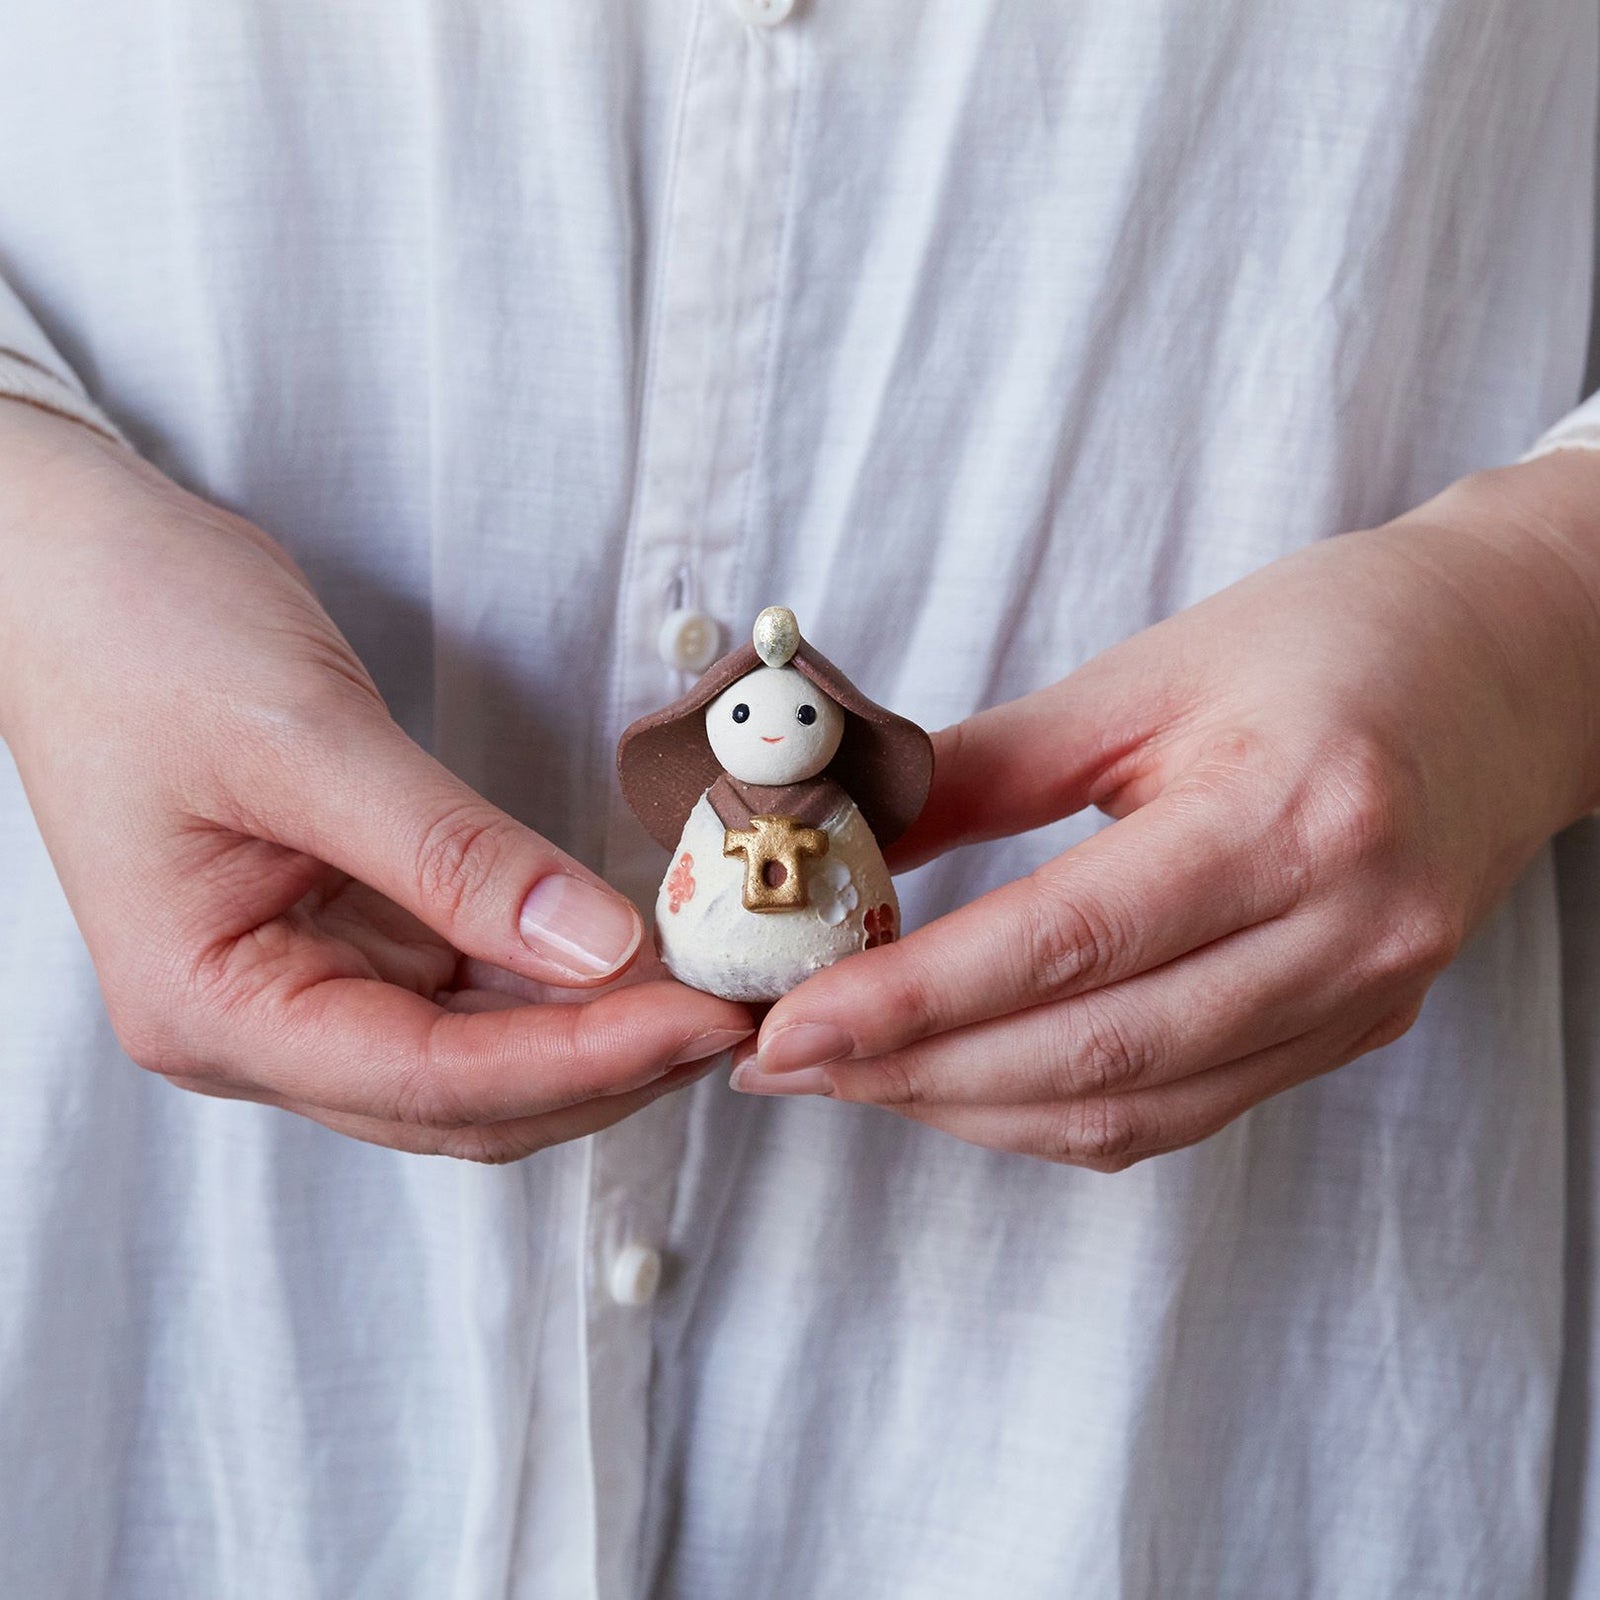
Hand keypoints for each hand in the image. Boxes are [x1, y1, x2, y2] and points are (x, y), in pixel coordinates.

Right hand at [0, 402, 750, 1160]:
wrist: (70, 565)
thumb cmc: (138, 634)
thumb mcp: (299, 735)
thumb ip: (449, 852)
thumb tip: (597, 948)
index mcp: (212, 1005)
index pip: (430, 1078)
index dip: (583, 1060)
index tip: (705, 1016)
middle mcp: (257, 1025)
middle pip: (463, 1099)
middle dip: (604, 1068)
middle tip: (734, 1012)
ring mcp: (302, 985)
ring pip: (475, 1062)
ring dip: (592, 1039)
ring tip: (707, 994)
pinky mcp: (344, 935)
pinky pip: (469, 993)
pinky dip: (556, 987)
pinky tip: (633, 959)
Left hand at [732, 452, 1599, 1167]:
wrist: (1510, 664)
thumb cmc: (1336, 636)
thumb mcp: (1150, 673)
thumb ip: (991, 765)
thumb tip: (852, 838)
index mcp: (1291, 817)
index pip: (1064, 944)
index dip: (911, 1001)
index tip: (787, 1027)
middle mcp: (1341, 933)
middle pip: (1091, 1054)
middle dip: (912, 1075)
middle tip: (781, 1062)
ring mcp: (1360, 999)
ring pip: (1134, 1110)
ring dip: (972, 1110)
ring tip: (854, 1078)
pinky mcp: (1354, 1029)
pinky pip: (1185, 1110)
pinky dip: (1059, 1112)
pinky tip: (969, 1083)